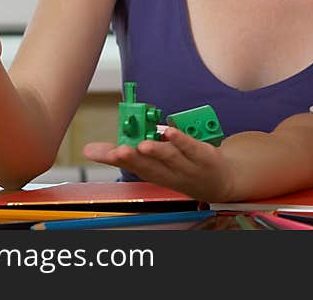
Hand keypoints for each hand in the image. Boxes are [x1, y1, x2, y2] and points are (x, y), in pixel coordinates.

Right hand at [84, 127, 232, 201]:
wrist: (221, 181)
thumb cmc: (179, 169)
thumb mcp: (151, 164)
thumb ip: (125, 155)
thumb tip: (91, 149)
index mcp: (153, 174)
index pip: (131, 167)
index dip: (114, 160)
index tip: (97, 153)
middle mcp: (168, 174)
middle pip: (148, 166)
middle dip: (132, 159)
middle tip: (118, 151)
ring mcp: (187, 166)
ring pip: (169, 159)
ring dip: (155, 152)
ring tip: (141, 145)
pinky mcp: (204, 156)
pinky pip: (191, 148)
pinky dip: (180, 141)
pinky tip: (169, 132)